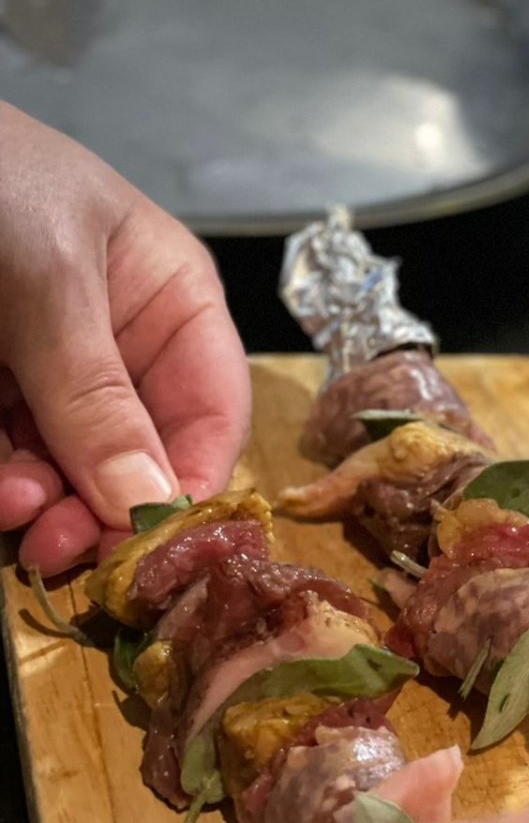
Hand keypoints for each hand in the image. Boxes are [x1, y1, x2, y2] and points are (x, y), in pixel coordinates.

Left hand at [0, 103, 249, 573]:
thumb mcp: (49, 277)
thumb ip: (95, 394)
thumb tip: (146, 504)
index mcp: (172, 303)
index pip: (214, 414)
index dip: (194, 483)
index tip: (153, 541)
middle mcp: (125, 347)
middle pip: (144, 457)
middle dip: (107, 505)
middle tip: (67, 544)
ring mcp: (55, 372)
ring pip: (74, 471)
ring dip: (49, 505)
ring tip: (16, 514)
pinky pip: (15, 458)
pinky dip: (6, 485)